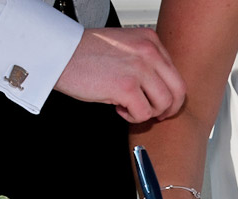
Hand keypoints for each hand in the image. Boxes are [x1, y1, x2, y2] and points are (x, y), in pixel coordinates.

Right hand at [55, 28, 186, 122]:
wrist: (59, 53)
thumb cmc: (85, 53)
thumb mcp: (125, 48)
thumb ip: (145, 62)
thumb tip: (158, 89)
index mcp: (151, 40)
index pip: (175, 74)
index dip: (170, 94)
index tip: (159, 103)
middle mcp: (149, 52)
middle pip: (178, 91)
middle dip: (168, 109)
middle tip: (155, 115)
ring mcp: (140, 69)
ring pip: (163, 104)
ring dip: (148, 113)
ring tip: (128, 107)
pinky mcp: (127, 87)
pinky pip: (144, 114)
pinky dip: (132, 117)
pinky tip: (118, 108)